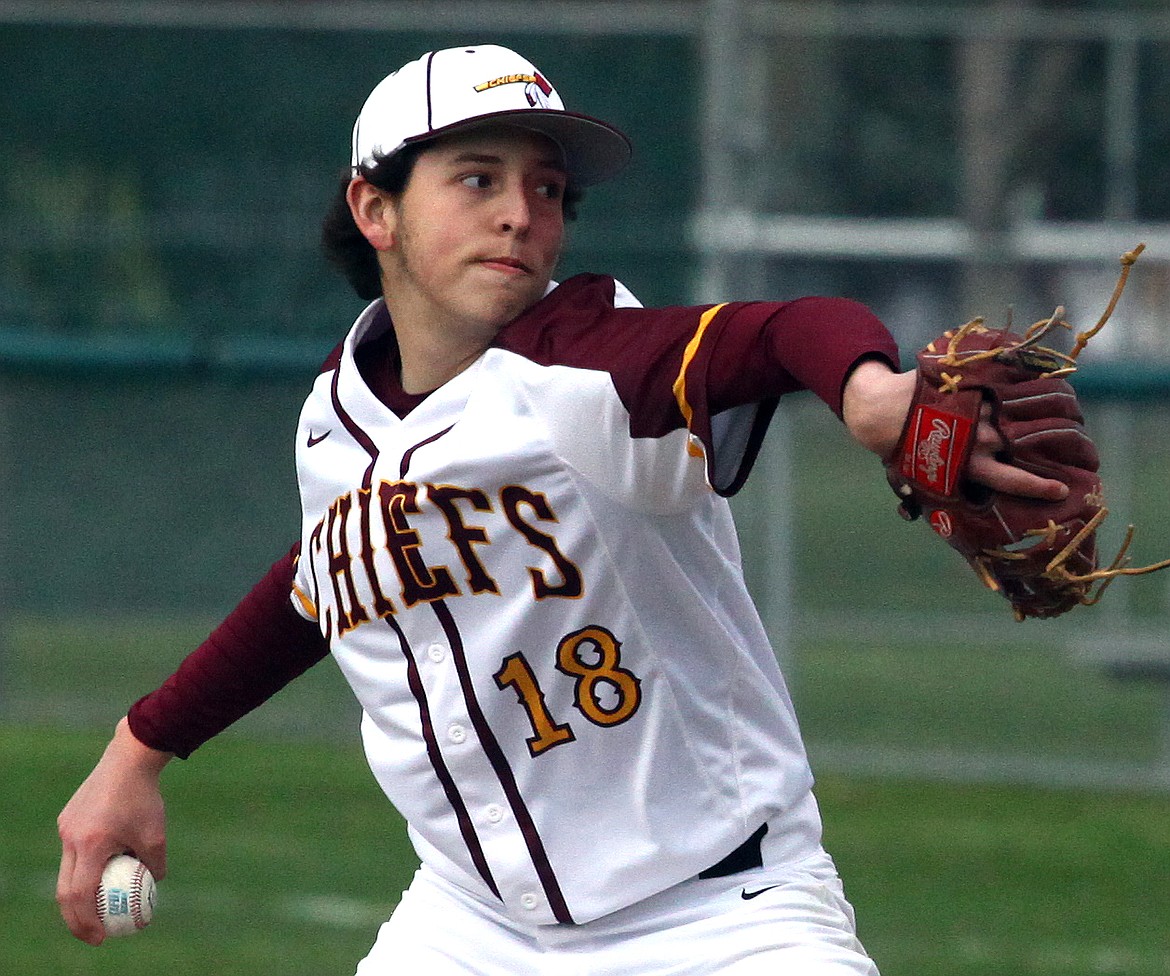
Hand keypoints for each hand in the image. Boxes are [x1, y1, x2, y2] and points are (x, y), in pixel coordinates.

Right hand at [56, 717, 171, 944]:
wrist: (129, 758)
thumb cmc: (146, 797)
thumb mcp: (156, 835)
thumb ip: (154, 865)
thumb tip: (154, 886)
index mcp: (92, 845)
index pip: (81, 895)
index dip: (88, 921)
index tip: (103, 936)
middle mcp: (72, 838)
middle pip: (66, 890)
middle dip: (77, 918)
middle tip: (95, 933)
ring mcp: (66, 828)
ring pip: (67, 870)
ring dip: (81, 892)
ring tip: (100, 904)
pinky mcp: (68, 819)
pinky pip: (73, 851)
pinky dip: (84, 866)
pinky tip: (105, 866)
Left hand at [842, 360, 1067, 501]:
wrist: (881, 411)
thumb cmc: (900, 450)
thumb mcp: (923, 477)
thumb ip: (947, 488)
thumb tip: (956, 510)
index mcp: (970, 465)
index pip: (1013, 480)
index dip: (1040, 487)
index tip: (1062, 489)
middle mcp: (979, 439)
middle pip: (1025, 443)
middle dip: (1052, 443)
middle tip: (1074, 443)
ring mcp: (978, 410)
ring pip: (1018, 412)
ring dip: (1039, 411)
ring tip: (1061, 410)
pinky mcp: (972, 386)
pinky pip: (1004, 387)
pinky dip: (1018, 387)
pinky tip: (1037, 384)